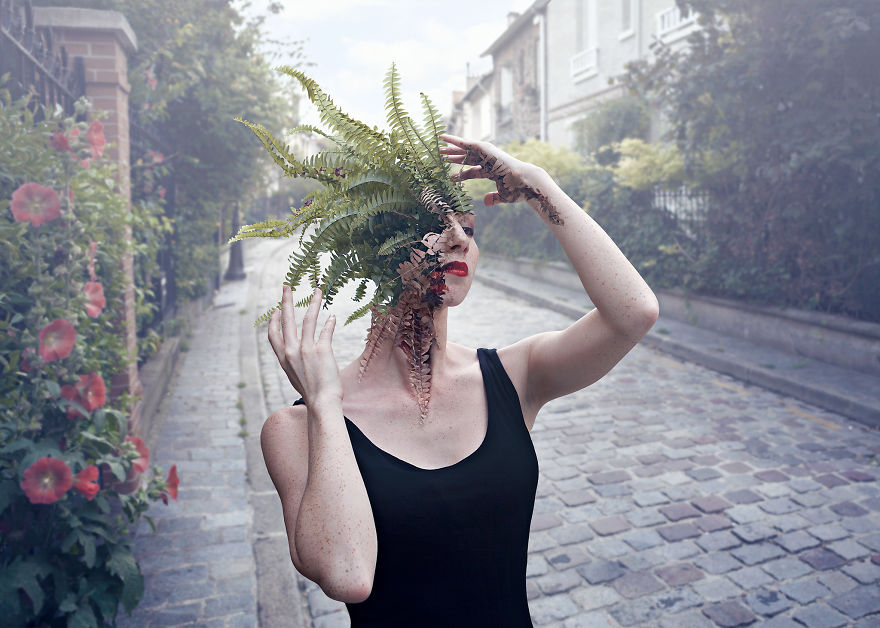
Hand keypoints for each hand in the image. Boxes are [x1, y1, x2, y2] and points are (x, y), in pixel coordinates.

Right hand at [268, 286, 341, 405]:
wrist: (321, 403)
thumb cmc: (312, 393)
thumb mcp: (295, 377)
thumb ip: (294, 363)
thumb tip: (298, 354)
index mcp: (283, 359)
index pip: (273, 335)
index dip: (274, 320)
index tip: (276, 309)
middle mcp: (291, 352)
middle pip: (286, 320)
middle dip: (286, 301)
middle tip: (287, 287)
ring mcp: (305, 349)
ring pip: (308, 319)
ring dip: (313, 302)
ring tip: (318, 290)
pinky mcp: (321, 350)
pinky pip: (326, 330)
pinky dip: (329, 322)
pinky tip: (332, 317)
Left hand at [439, 133, 562, 224]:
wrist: (524, 182)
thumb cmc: (517, 190)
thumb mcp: (502, 196)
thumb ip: (493, 198)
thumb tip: (486, 202)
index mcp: (492, 171)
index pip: (473, 171)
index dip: (461, 173)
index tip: (451, 176)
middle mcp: (488, 160)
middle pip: (468, 158)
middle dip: (455, 157)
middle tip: (442, 155)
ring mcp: (487, 154)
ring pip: (466, 149)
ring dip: (453, 146)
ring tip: (440, 142)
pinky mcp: (486, 149)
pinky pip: (467, 144)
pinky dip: (456, 140)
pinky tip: (445, 138)